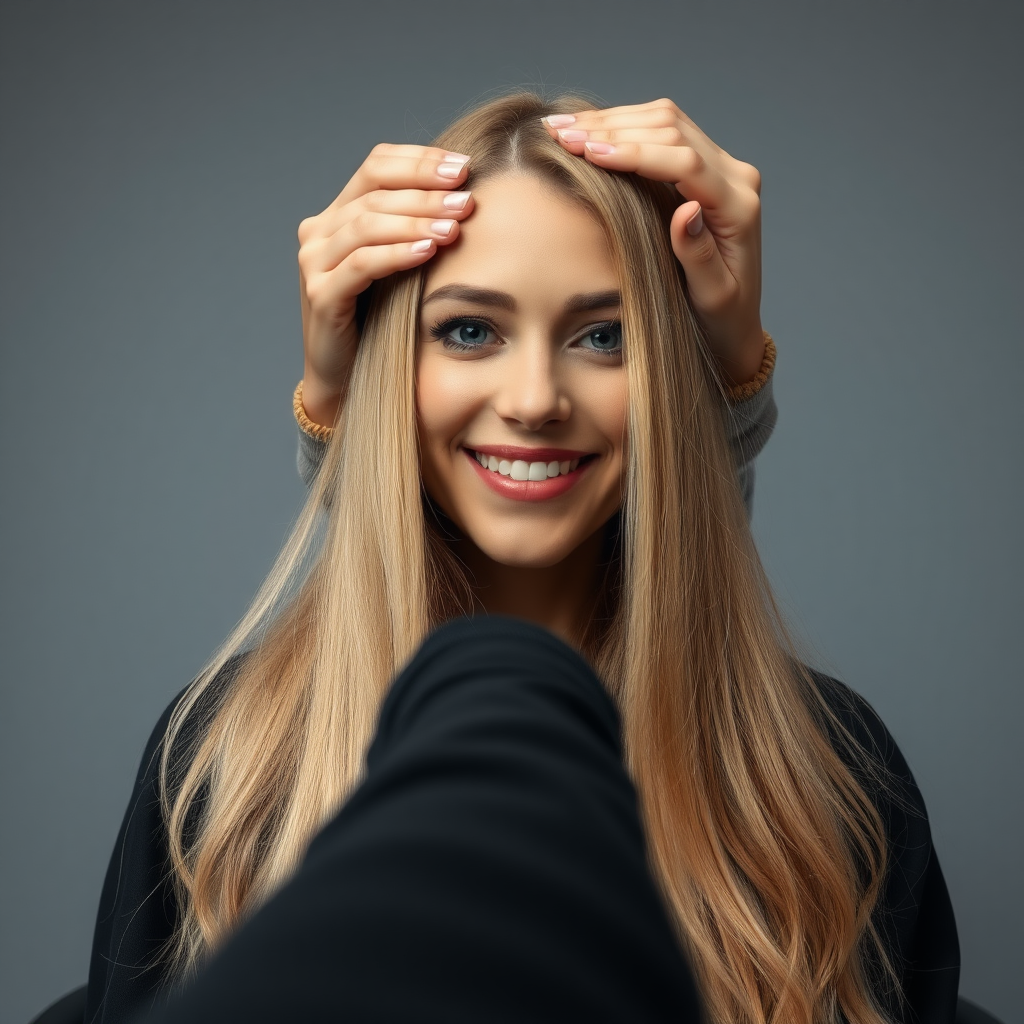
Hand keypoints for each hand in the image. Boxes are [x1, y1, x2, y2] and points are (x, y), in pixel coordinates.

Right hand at [296, 145, 476, 426]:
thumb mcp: (399, 267)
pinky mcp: (320, 296)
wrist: (346, 378)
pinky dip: (397, 254)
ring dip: (416, 221)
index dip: (419, 162)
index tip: (464, 166)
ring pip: (368, 224)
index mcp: (337, 214)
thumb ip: (416, 230)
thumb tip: (467, 193)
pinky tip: (428, 252)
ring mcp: (314, 263)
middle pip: (374, 191)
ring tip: (455, 226)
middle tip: (467, 199)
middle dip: (426, 192)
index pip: (376, 166)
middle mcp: (319, 232)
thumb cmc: (380, 321)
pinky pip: (362, 265)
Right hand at [541, 99, 764, 386]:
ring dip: (613, 120)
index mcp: (738, 207)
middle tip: (560, 133)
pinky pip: (664, 131)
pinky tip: (588, 131)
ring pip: (665, 121)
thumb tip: (687, 211)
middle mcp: (735, 177)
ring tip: (563, 128)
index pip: (683, 161)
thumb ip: (699, 256)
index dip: (633, 153)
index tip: (588, 152)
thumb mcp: (712, 297)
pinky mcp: (706, 168)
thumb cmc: (721, 318)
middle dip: (612, 128)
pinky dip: (624, 126)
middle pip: (672, 129)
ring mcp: (722, 167)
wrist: (737, 323)